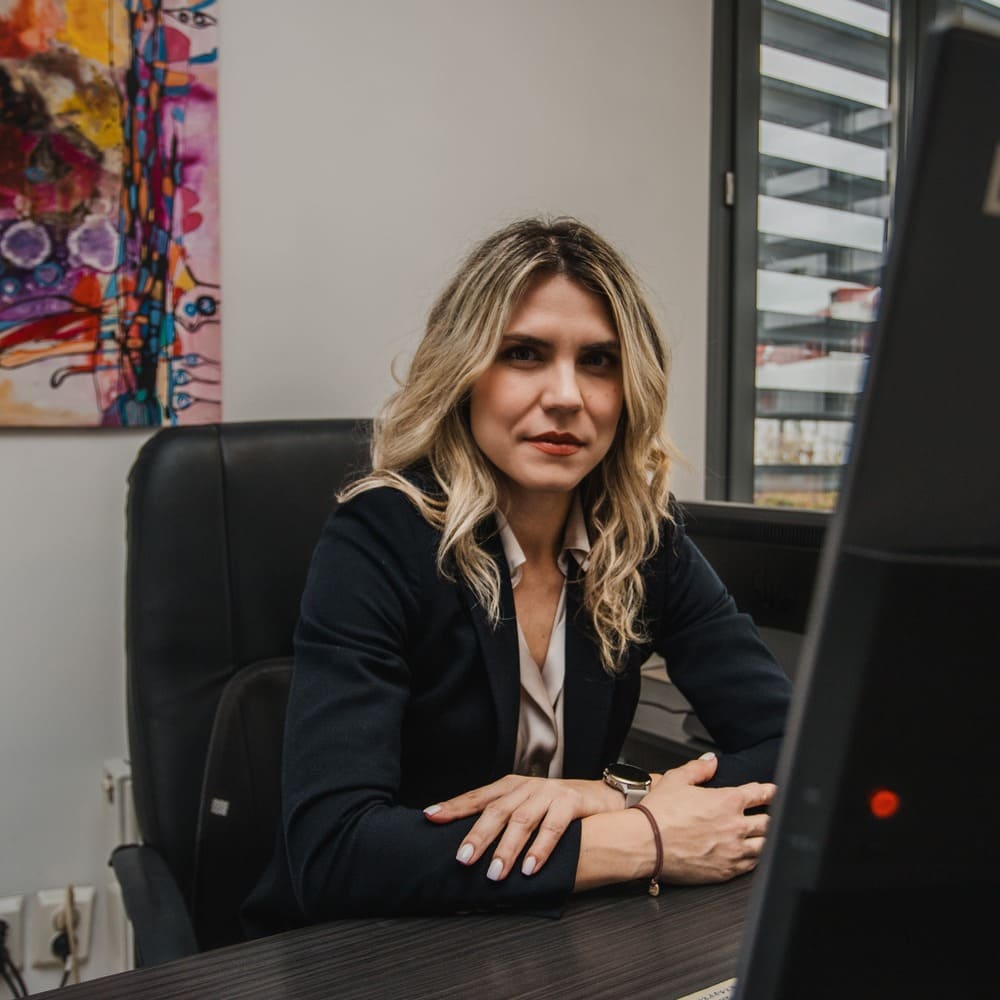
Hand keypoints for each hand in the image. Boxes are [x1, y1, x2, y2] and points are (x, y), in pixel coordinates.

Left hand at [424, 773, 626, 880]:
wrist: (606, 796)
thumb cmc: (560, 808)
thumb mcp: (529, 809)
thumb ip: (504, 822)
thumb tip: (470, 850)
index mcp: (511, 787)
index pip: (478, 796)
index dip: (454, 806)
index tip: (431, 817)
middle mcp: (527, 786)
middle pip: (497, 809)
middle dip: (478, 835)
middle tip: (463, 859)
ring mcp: (549, 792)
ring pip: (522, 819)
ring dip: (507, 848)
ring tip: (494, 872)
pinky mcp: (572, 800)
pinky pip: (554, 825)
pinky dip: (540, 847)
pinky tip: (530, 867)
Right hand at [641, 754, 775, 883]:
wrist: (646, 843)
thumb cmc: (658, 813)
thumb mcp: (676, 779)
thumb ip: (698, 768)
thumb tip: (711, 762)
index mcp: (727, 801)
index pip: (759, 793)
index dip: (769, 791)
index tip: (773, 792)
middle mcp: (735, 826)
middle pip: (768, 821)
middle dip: (773, 815)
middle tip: (775, 814)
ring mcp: (733, 850)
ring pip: (764, 845)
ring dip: (767, 838)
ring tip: (768, 836)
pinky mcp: (727, 871)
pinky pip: (752, 865)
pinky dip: (756, 858)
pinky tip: (753, 855)